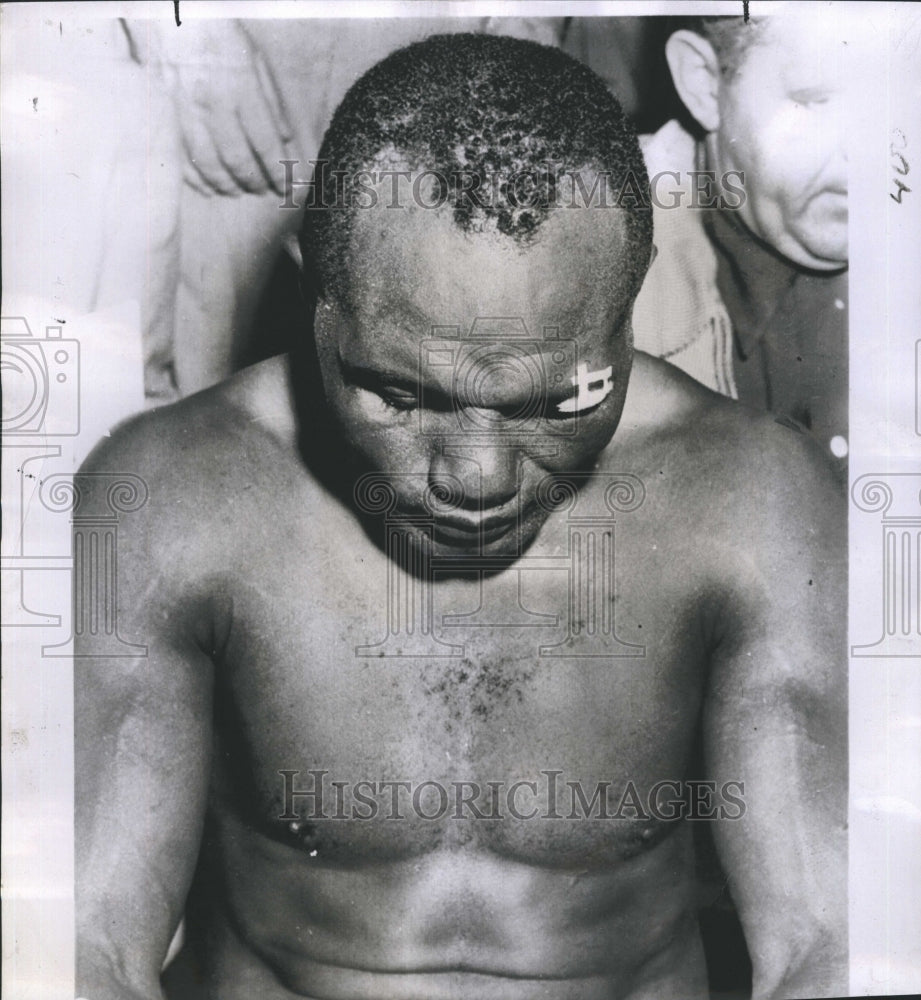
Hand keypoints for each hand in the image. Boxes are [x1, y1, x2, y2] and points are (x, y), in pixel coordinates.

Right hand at [134, 19, 296, 196]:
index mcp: (241, 88)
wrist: (166, 12)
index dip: (279, 171)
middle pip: (238, 160)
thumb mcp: (253, 58)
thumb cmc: (215, 32)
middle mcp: (213, 104)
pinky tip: (207, 187)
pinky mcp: (162, 114)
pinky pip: (179, 156)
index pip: (266, 144)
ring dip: (226, 185)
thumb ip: (271, 100)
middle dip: (254, 182)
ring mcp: (184, 111)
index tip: (289, 188)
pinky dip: (196, 178)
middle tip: (263, 191)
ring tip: (237, 191)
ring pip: (208, 164)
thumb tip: (285, 139)